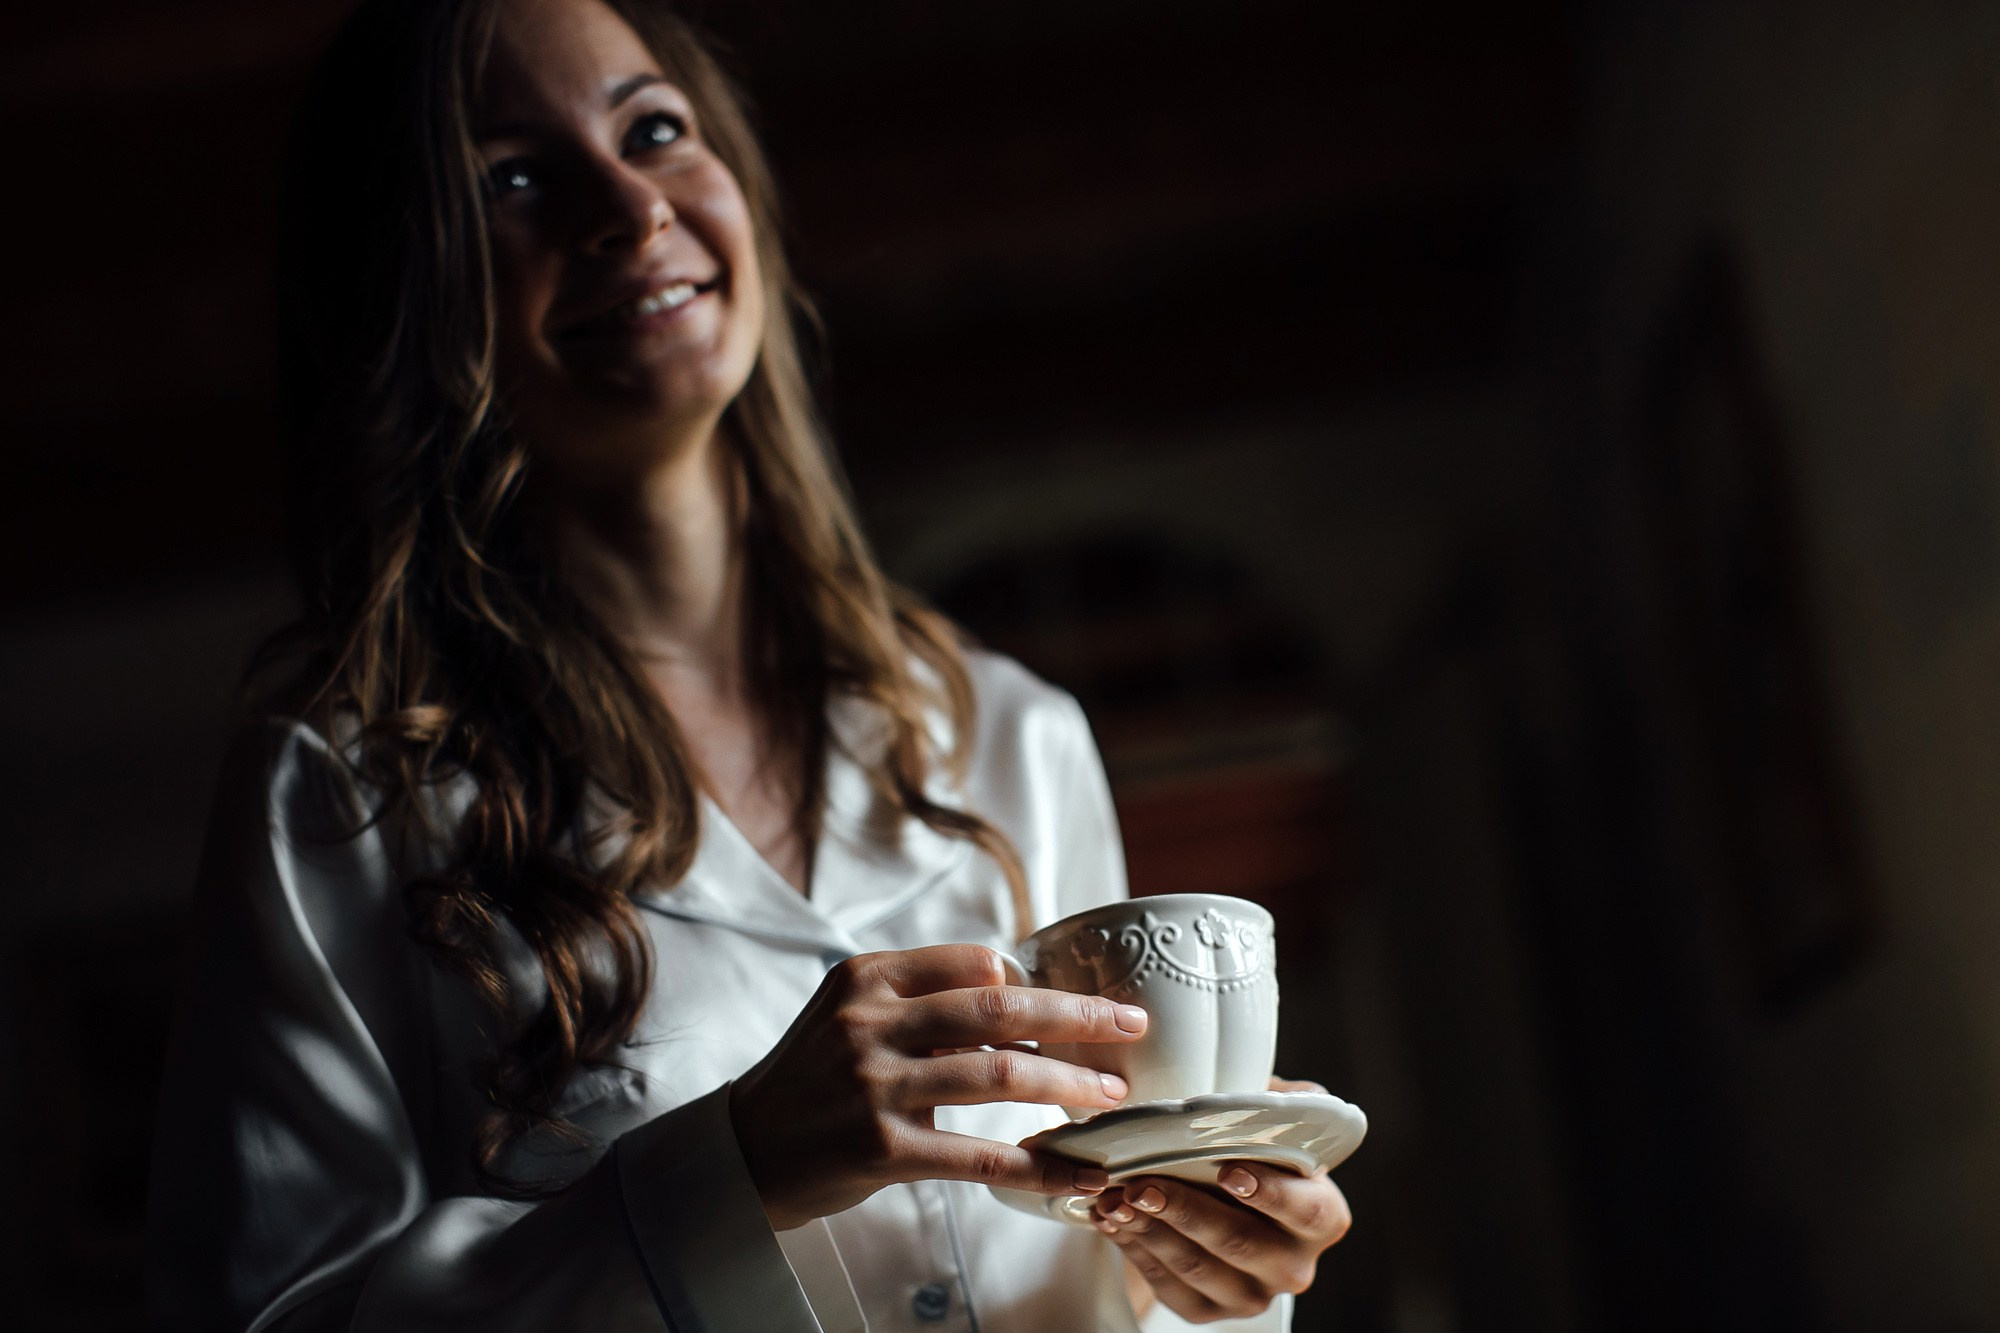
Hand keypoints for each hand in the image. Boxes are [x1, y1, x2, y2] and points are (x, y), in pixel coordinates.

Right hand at [729, 944, 1148, 1230]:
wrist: (743, 1152)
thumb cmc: (812, 1079)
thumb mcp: (851, 1014)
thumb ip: (921, 998)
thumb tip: (1016, 988)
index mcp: (867, 977)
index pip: (974, 961)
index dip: (1037, 981)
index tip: (1081, 1001)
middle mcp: (868, 1021)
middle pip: (999, 1007)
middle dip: (1077, 1018)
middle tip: (1130, 1027)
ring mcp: (873, 1085)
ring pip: (998, 1074)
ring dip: (1067, 1085)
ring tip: (1111, 1096)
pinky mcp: (880, 1148)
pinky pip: (978, 1156)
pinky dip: (1037, 1164)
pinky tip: (1076, 1172)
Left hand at [1095, 1078, 1352, 1322]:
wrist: (1217, 1199)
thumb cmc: (1248, 1151)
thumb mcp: (1271, 1122)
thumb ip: (1282, 1104)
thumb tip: (1276, 1094)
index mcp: (1323, 1217)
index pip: (1307, 1211)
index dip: (1271, 1194)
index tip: (1228, 1171)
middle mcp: (1294, 1265)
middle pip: (1239, 1242)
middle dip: (1185, 1211)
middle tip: (1141, 1184)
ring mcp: (1252, 1294)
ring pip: (1196, 1266)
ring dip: (1149, 1230)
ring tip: (1114, 1199)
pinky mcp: (1209, 1310)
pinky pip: (1168, 1285)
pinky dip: (1134, 1249)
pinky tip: (1111, 1220)